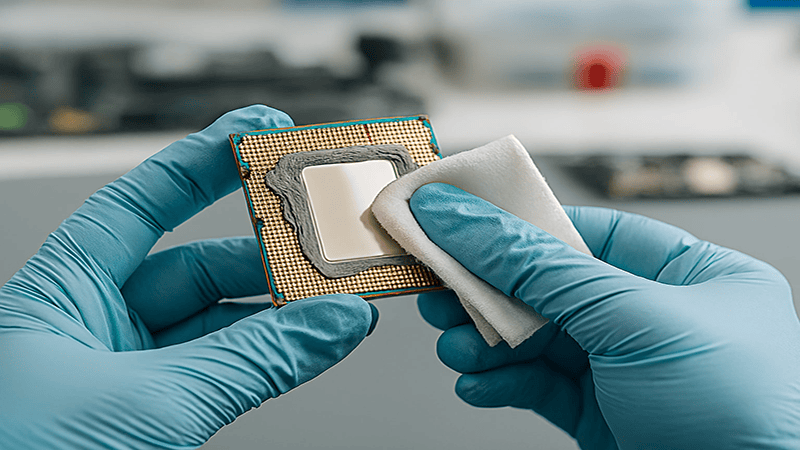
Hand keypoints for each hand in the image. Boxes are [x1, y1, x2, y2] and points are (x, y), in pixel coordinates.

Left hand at [0, 105, 377, 448]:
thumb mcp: (146, 404)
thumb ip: (250, 362)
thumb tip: (331, 324)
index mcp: (63, 292)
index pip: (142, 202)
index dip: (203, 161)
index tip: (259, 134)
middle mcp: (95, 324)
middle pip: (197, 262)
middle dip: (264, 249)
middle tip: (322, 234)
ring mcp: (129, 370)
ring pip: (220, 321)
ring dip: (280, 310)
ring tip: (336, 295)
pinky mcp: (157, 412)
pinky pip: (226, 368)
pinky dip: (272, 357)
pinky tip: (312, 342)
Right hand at [411, 183, 799, 448]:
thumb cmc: (741, 416)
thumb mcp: (634, 320)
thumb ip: (543, 270)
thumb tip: (471, 223)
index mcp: (690, 277)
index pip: (589, 233)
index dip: (521, 223)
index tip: (462, 217)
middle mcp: (655, 320)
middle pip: (551, 286)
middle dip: (490, 288)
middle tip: (438, 282)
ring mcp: (626, 371)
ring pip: (537, 340)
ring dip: (487, 341)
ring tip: (454, 343)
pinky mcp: (602, 416)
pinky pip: (539, 388)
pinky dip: (501, 383)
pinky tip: (477, 382)